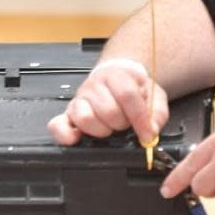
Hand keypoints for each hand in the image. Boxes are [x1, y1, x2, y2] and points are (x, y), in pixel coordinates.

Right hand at [48, 59, 169, 145]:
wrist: (113, 80)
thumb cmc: (131, 90)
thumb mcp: (152, 96)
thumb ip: (156, 113)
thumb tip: (151, 131)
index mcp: (115, 75)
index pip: (127, 96)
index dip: (139, 119)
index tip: (147, 135)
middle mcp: (93, 86)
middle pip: (108, 110)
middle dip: (121, 123)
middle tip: (124, 123)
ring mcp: (78, 100)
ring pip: (86, 119)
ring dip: (101, 130)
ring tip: (108, 128)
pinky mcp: (67, 115)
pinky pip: (57, 126)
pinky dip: (65, 135)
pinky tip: (77, 139)